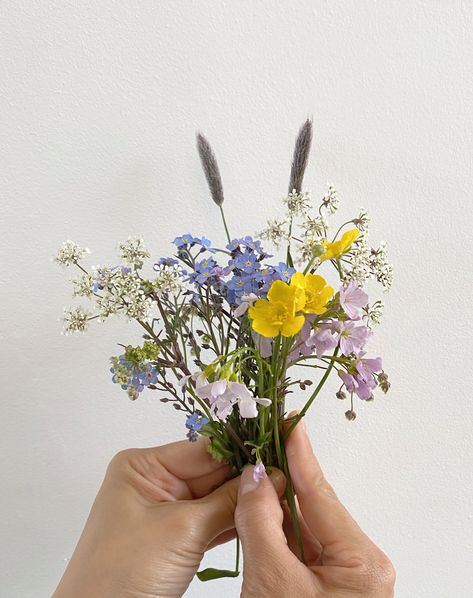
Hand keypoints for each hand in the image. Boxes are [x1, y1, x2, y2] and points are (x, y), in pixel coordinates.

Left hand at [53, 438, 284, 597]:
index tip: (276, 452)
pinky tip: (261, 517)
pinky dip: (233, 522)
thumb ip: (227, 500)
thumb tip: (267, 475)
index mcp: (143, 466)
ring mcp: (165, 509)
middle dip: (246, 478)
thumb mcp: (182, 529)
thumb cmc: (123, 572)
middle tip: (285, 476)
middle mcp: (154, 481)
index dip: (241, 452)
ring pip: (214, 497)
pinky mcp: (175, 536)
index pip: (203, 450)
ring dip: (243, 501)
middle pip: (211, 472)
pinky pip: (210, 520)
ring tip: (280, 496)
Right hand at [235, 417, 395, 596]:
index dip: (300, 454)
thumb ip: (260, 523)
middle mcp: (358, 567)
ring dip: (270, 511)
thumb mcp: (273, 580)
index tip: (291, 422)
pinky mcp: (324, 590)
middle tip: (256, 452)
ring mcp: (342, 580)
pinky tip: (252, 521)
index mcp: (362, 562)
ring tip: (246, 486)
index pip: (320, 494)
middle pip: (308, 511)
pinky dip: (272, 535)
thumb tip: (254, 477)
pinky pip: (296, 551)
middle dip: (277, 484)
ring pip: (299, 531)